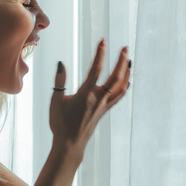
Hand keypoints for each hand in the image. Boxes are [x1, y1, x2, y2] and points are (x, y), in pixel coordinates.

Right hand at [49, 39, 130, 157]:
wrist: (70, 144)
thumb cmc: (60, 123)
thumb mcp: (55, 101)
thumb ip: (59, 81)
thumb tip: (61, 63)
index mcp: (86, 94)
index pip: (96, 69)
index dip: (100, 54)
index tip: (103, 41)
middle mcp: (98, 99)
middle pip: (115, 77)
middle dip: (121, 61)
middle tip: (126, 48)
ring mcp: (104, 105)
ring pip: (120, 87)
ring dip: (126, 72)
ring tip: (129, 60)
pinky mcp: (105, 110)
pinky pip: (119, 96)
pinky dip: (124, 86)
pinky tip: (126, 80)